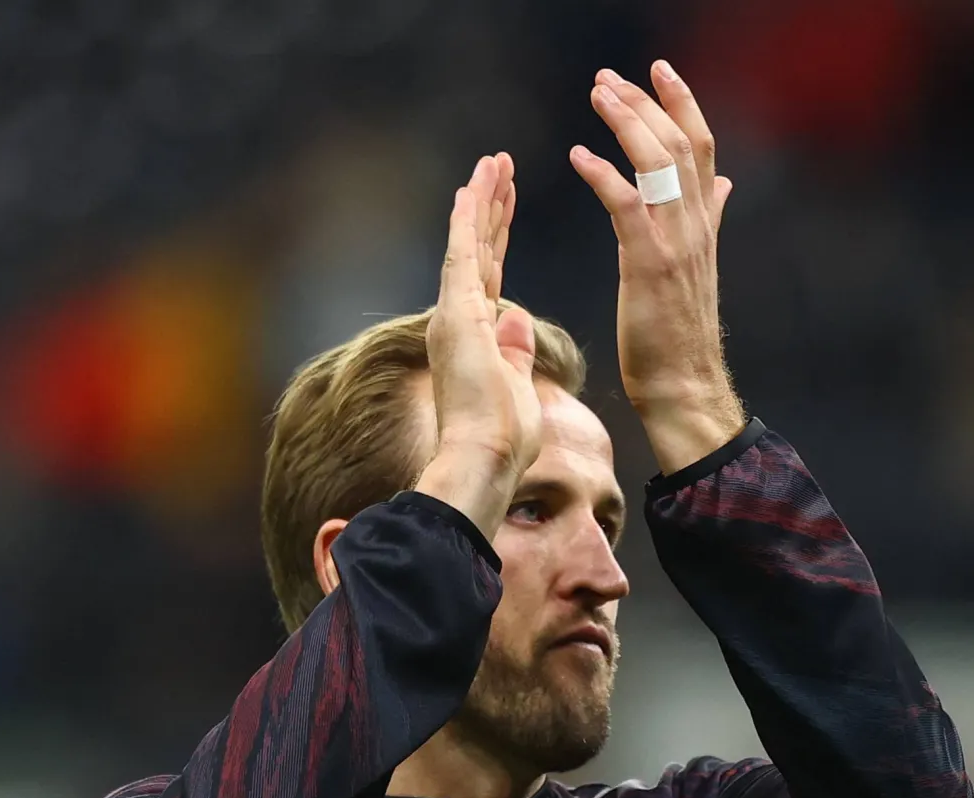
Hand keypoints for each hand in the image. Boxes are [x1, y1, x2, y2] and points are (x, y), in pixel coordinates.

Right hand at [417, 155, 540, 535]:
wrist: (484, 459)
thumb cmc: (503, 438)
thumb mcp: (517, 384)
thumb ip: (514, 350)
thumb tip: (518, 319)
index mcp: (477, 336)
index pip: (490, 273)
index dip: (498, 235)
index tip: (506, 201)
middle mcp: (459, 320)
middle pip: (478, 251)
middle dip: (491, 207)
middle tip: (501, 165)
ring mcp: (455, 315)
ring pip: (468, 244)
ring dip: (481, 201)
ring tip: (494, 162)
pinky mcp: (457, 314)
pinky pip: (462, 256)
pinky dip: (467, 220)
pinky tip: (472, 188)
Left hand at [571, 62, 744, 462]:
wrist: (683, 385)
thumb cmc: (679, 333)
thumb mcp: (698, 264)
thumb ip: (710, 218)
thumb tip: (722, 187)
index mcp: (704, 222)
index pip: (701, 146)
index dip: (682, 103)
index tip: (659, 71)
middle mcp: (696, 225)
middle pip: (680, 142)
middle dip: (645, 101)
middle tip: (609, 78)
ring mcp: (676, 243)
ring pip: (659, 162)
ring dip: (626, 121)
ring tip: (597, 96)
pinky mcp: (648, 264)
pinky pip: (626, 205)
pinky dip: (602, 174)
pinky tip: (579, 155)